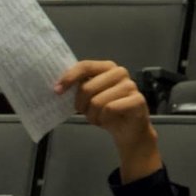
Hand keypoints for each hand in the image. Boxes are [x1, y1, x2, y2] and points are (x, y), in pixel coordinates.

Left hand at [56, 61, 159, 181]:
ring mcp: (130, 85)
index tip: (57, 90)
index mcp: (106, 68)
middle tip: (85, 112)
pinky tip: (108, 120)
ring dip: (92, 115)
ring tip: (98, 117)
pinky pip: (110, 109)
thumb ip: (79, 88)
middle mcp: (119, 72)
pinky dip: (103, 119)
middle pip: (87, 87)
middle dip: (80, 105)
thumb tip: (58, 87)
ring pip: (97, 101)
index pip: (85, 66)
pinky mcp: (137, 100)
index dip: (69, 78)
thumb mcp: (89, 98)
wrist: (127, 130)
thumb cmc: (106, 112)